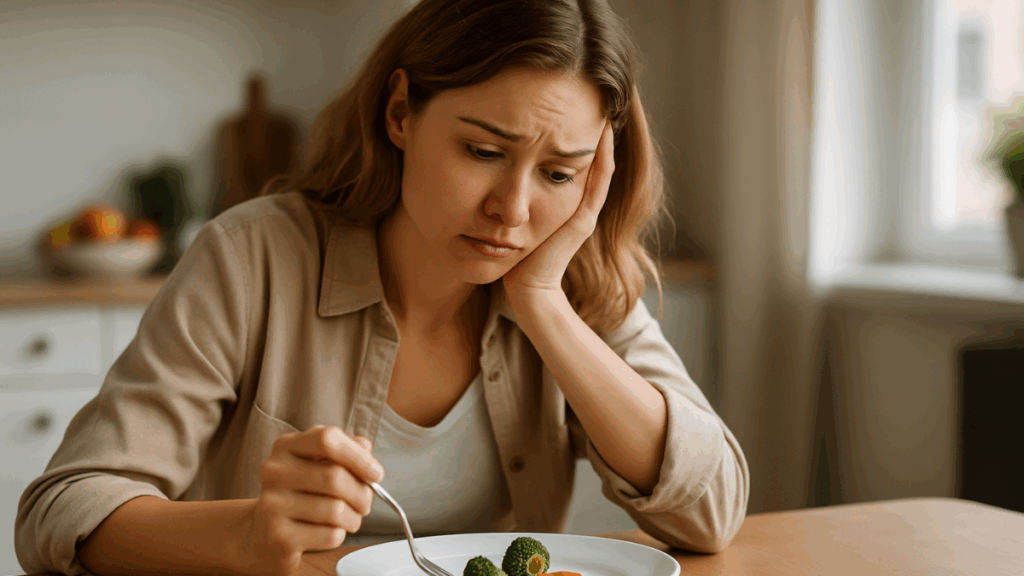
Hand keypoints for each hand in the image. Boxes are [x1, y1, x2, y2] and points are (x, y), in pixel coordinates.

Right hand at [237, 425, 382, 575]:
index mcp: (286, 446)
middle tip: (365, 503)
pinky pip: (329, 535)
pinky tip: (331, 531)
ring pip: (335, 509)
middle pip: (335, 477)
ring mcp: (272, 504)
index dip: (358, 456)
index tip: (376, 473)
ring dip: (354, 517)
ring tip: (351, 518)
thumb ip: (344, 450)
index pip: (327, 439)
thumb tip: (365, 449)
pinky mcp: (278, 536)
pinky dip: (340, 534)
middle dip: (362, 493)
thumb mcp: (318, 464)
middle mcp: (274, 471)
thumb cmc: (300, 493)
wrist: (262, 532)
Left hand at [502, 120, 614, 299]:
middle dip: (593, 131)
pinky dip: (603, 157)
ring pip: (601, 167)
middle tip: (595, 99)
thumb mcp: (516, 215)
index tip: (573, 107)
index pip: (579, 163)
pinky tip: (601, 134)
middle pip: (594, 161)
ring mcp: (584, 212)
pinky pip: (599, 181)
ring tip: (604, 108)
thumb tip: (495, 168)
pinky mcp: (583, 219)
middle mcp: (580, 207)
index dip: (578, 136)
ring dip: (604, 139)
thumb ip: (515, 196)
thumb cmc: (514, 256)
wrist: (526, 287)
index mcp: (566, 204)